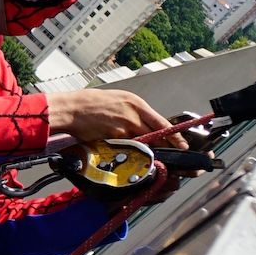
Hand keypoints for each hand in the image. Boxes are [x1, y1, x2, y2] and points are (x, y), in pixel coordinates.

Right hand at [49, 89, 184, 147]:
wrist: (72, 109)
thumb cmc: (91, 103)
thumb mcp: (118, 100)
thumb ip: (134, 112)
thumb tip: (144, 124)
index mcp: (136, 103)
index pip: (162, 123)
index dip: (174, 136)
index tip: (183, 144)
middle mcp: (134, 115)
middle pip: (156, 135)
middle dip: (163, 146)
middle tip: (170, 154)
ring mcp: (125, 128)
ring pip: (142, 144)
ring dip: (144, 150)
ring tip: (141, 152)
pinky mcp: (114, 139)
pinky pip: (127, 149)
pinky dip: (128, 152)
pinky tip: (124, 152)